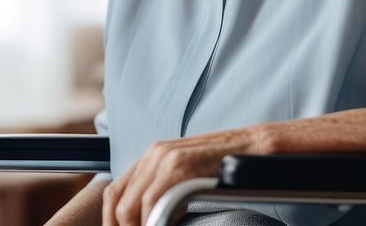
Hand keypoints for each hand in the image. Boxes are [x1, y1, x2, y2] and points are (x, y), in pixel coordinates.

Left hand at [102, 125, 269, 225]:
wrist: (254, 147)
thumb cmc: (224, 164)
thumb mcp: (186, 172)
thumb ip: (164, 188)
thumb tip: (150, 216)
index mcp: (152, 155)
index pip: (114, 192)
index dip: (111, 220)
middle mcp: (154, 153)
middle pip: (117, 200)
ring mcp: (165, 157)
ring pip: (130, 206)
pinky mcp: (181, 165)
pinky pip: (154, 202)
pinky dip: (152, 222)